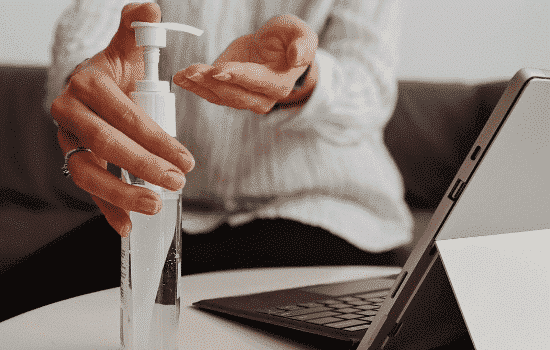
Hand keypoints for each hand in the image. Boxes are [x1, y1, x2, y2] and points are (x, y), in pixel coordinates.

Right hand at [50, 3, 194, 236]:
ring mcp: (68, 139)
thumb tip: (151, 8)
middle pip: (107, 145)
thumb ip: (138, 28)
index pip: (126, 116)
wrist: (92, 86)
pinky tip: (126, 227)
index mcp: (88, 84)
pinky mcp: (73, 159)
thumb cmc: (117, 71)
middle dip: (144, 167)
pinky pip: (86, 188)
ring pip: (88, 172)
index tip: (187, 160)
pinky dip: (106, 209)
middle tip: (177, 184)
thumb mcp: (128, 48)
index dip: (156, 139)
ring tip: (154, 208)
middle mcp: (71, 113)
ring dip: (121, 194)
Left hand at [172, 14, 318, 114]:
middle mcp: (262, 98)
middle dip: (212, 83)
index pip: (258, 82)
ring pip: (220, 96)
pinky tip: (181, 78)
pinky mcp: (227, 93)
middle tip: (193, 71)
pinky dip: (194, 86)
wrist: (274, 48)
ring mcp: (243, 99)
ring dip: (199, 86)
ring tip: (183, 74)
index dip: (239, 76)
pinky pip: (210, 93)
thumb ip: (303, 44)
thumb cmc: (288, 39)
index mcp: (280, 84)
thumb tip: (297, 58)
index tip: (219, 70)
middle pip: (235, 94)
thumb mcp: (300, 33)